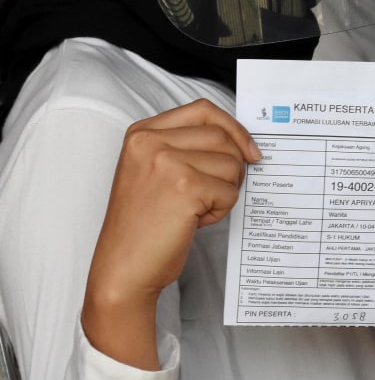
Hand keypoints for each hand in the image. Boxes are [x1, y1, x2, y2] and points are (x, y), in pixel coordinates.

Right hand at [82, 98, 260, 367]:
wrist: (122, 269)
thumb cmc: (143, 225)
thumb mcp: (153, 171)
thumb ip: (186, 147)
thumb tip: (241, 143)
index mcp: (141, 132)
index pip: (202, 110)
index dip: (232, 127)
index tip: (247, 148)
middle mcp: (150, 141)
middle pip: (222, 136)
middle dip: (232, 166)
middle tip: (215, 193)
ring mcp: (167, 161)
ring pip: (231, 163)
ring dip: (225, 190)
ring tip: (197, 209)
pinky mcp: (185, 187)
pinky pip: (229, 191)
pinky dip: (220, 210)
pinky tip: (195, 221)